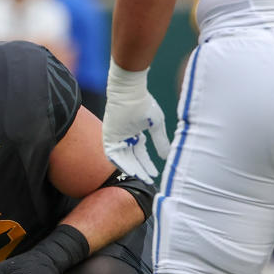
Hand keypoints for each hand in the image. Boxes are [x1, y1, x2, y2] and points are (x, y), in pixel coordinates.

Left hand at [102, 61, 169, 180]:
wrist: (130, 92)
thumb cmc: (144, 104)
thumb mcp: (156, 126)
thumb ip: (160, 141)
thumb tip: (166, 157)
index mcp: (134, 135)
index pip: (141, 155)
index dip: (148, 165)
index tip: (154, 175)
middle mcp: (124, 139)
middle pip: (132, 159)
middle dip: (141, 170)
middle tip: (149, 181)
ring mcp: (115, 138)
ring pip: (124, 158)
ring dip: (133, 168)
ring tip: (142, 178)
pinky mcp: (107, 137)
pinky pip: (113, 154)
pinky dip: (121, 163)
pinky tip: (130, 171)